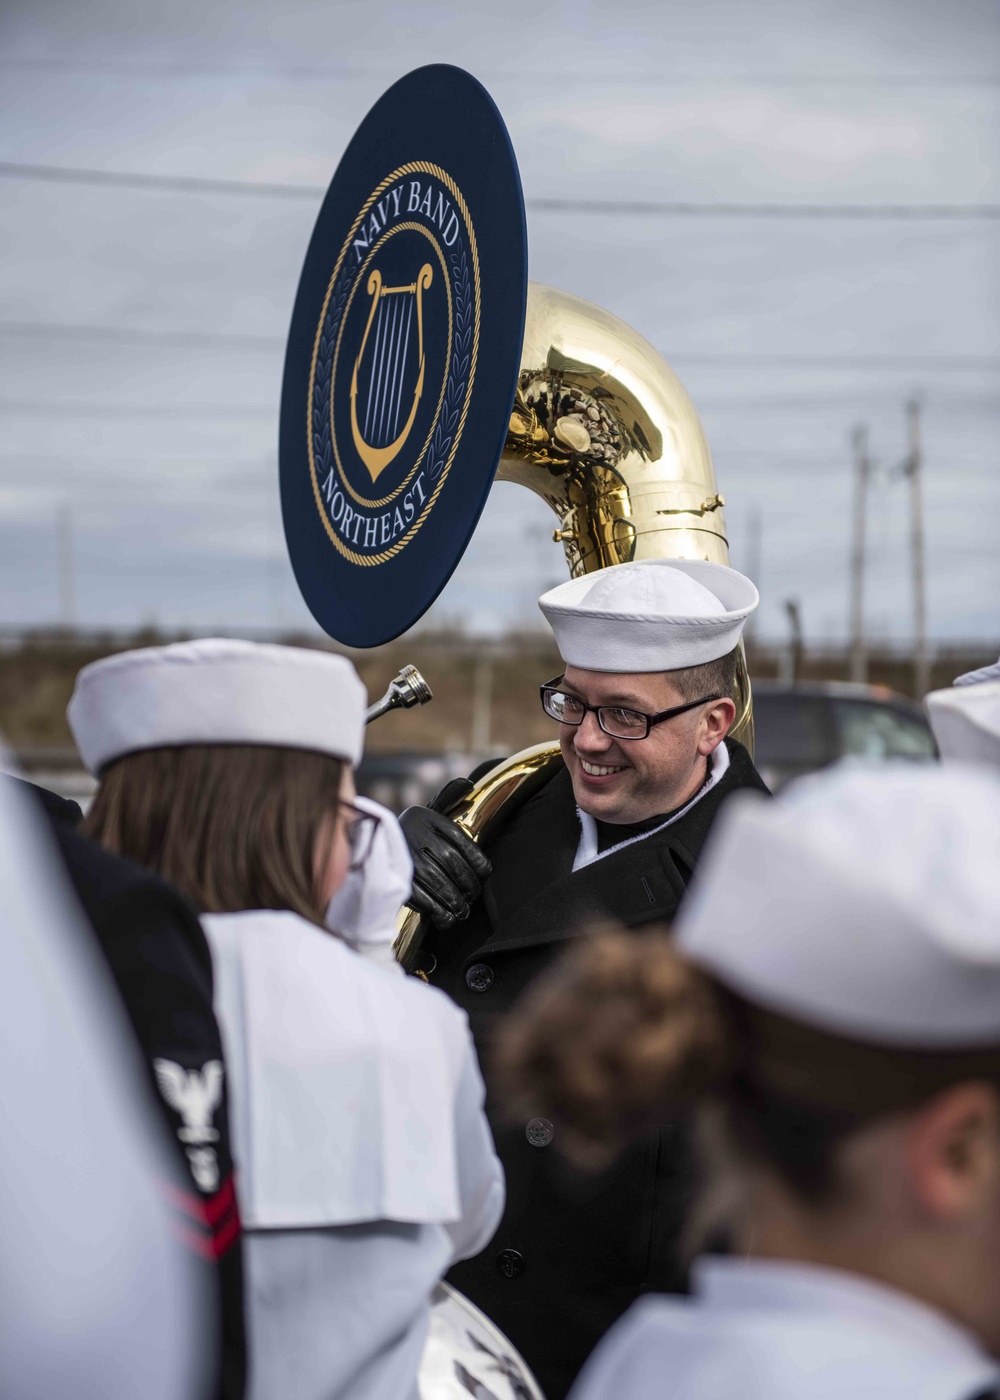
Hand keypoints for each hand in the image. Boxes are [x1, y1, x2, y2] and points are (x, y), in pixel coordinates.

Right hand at [325, 796, 411, 964]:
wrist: (353, 940)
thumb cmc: (363, 917)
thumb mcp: (371, 883)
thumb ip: (373, 853)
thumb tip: (370, 824)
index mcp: (399, 861)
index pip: (387, 822)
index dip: (369, 809)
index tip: (349, 801)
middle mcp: (391, 860)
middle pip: (375, 824)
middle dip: (357, 817)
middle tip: (337, 817)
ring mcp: (377, 864)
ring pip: (363, 833)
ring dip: (349, 828)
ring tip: (336, 834)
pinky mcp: (362, 868)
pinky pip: (355, 845)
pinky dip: (345, 839)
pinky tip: (335, 846)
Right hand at [399, 782, 492, 931]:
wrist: (371, 843)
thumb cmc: (411, 830)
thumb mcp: (427, 811)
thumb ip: (449, 797)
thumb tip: (467, 784)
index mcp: (428, 820)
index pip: (461, 841)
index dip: (478, 860)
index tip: (485, 873)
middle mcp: (417, 837)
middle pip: (453, 864)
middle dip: (469, 884)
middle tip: (474, 895)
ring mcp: (406, 859)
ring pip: (440, 883)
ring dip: (456, 901)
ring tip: (463, 910)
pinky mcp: (397, 879)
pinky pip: (422, 899)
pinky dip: (438, 911)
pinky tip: (446, 917)